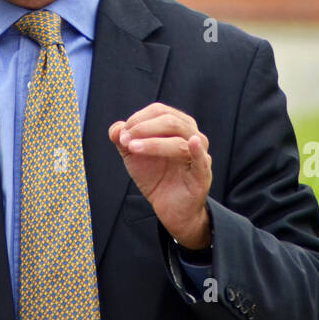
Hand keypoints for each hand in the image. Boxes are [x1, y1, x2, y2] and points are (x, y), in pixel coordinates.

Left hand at [108, 103, 211, 247]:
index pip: (159, 111)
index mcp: (178, 126)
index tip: (122, 132)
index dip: (138, 118)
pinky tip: (192, 143)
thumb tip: (116, 128)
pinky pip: (201, 160)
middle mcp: (192, 135)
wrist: (169, 208)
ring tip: (133, 148)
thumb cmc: (155, 176)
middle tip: (125, 139)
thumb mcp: (134, 156)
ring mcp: (199, 155)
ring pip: (179, 141)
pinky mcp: (201, 175)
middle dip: (144, 128)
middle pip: (171, 122)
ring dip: (153, 143)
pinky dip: (197, 150)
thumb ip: (122, 139)